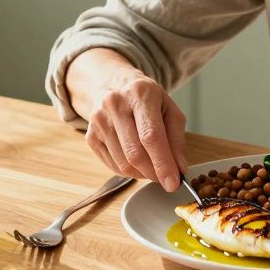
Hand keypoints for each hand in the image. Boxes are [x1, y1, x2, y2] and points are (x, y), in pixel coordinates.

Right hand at [83, 69, 187, 192]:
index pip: (151, 136)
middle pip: (135, 153)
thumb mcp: (169, 110)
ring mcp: (99, 120)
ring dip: (142, 174)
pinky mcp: (90, 135)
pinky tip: (137, 163)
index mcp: (140, 94)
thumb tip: (179, 169)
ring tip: (152, 168)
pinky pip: (112, 165)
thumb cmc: (147, 100)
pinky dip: (128, 171)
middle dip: (154, 173)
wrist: (114, 86)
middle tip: (166, 180)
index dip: (163, 163)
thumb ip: (176, 139)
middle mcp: (115, 104)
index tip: (173, 183)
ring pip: (122, 163)